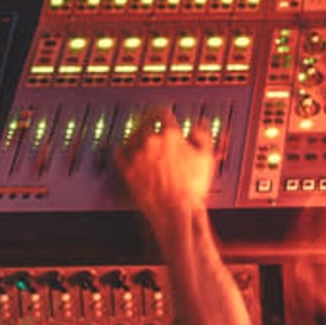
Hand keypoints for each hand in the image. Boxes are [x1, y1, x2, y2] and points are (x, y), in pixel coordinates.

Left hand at [119, 107, 221, 227]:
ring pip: (132, 137)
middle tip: (150, 125)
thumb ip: (202, 137)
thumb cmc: (191, 188)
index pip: (164, 115)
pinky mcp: (127, 172)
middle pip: (146, 125)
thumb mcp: (206, 159)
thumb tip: (197, 127)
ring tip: (136, 134)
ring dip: (135, 135)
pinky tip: (121, 149)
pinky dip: (120, 151)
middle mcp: (151, 143)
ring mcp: (138, 157)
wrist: (176, 211)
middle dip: (149, 124)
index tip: (163, 113)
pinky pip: (119, 155)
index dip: (164, 113)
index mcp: (171, 136)